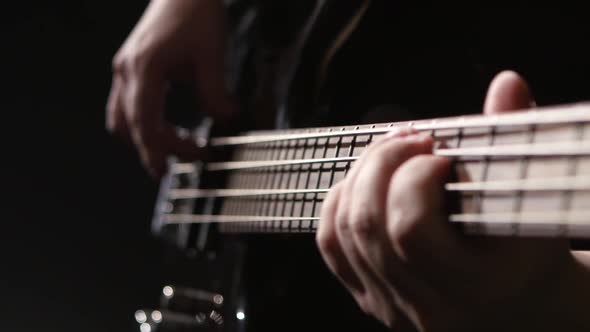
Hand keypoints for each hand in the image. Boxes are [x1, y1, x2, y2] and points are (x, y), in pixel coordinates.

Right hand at [106, 0, 235, 177]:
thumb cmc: (197, 13)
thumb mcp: (212, 55)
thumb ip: (216, 92)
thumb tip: (225, 121)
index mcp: (143, 69)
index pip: (147, 124)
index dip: (161, 150)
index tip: (178, 167)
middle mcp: (126, 71)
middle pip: (131, 126)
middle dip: (155, 150)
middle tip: (184, 162)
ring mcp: (124, 69)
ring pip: (122, 119)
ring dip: (144, 139)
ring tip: (175, 149)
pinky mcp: (130, 66)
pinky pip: (126, 105)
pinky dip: (142, 123)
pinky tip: (166, 127)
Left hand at [316, 71, 581, 330]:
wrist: (515, 304)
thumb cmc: (525, 256)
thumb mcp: (529, 203)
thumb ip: (511, 143)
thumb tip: (506, 85)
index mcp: (472, 288)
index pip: (410, 227)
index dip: (415, 177)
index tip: (440, 155)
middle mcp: (423, 304)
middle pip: (367, 223)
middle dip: (383, 163)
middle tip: (413, 140)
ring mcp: (389, 304)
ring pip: (343, 230)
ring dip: (360, 175)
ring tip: (393, 152)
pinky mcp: (368, 295)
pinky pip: (331, 244)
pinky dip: (339, 201)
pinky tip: (364, 181)